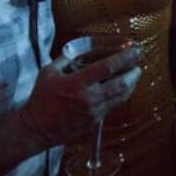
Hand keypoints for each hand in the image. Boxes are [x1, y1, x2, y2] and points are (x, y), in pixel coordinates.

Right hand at [17, 41, 142, 148]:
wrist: (36, 128)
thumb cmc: (41, 98)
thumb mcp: (49, 72)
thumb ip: (66, 58)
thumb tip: (80, 47)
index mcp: (77, 83)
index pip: (107, 68)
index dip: (124, 57)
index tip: (135, 50)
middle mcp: (89, 98)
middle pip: (121, 84)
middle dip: (134, 72)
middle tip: (139, 63)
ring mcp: (94, 111)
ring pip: (121, 97)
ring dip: (131, 84)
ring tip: (135, 74)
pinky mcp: (95, 121)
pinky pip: (114, 105)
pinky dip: (122, 95)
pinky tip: (123, 88)